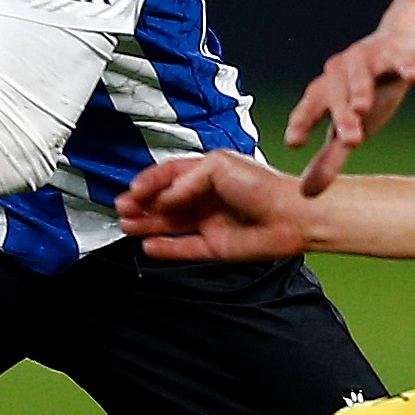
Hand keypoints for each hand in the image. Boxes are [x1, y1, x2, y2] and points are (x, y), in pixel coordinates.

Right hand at [116, 152, 309, 261]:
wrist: (292, 215)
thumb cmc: (263, 185)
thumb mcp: (218, 167)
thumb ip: (186, 181)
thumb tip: (163, 197)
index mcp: (207, 172)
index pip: (169, 176)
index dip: (149, 182)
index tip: (132, 190)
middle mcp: (206, 197)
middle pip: (165, 201)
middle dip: (142, 204)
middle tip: (122, 209)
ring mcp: (210, 222)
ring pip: (170, 224)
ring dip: (148, 224)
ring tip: (127, 226)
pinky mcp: (215, 246)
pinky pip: (184, 248)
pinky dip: (166, 248)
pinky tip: (149, 246)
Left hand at [284, 31, 414, 196]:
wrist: (397, 46)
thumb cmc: (366, 94)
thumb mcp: (348, 127)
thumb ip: (328, 159)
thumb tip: (306, 194)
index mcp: (324, 93)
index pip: (308, 109)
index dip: (300, 123)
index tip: (294, 143)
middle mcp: (338, 73)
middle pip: (336, 96)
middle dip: (341, 117)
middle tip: (348, 140)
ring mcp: (365, 59)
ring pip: (360, 75)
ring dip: (360, 90)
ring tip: (363, 107)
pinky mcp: (395, 51)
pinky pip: (399, 58)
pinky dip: (405, 66)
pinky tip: (414, 77)